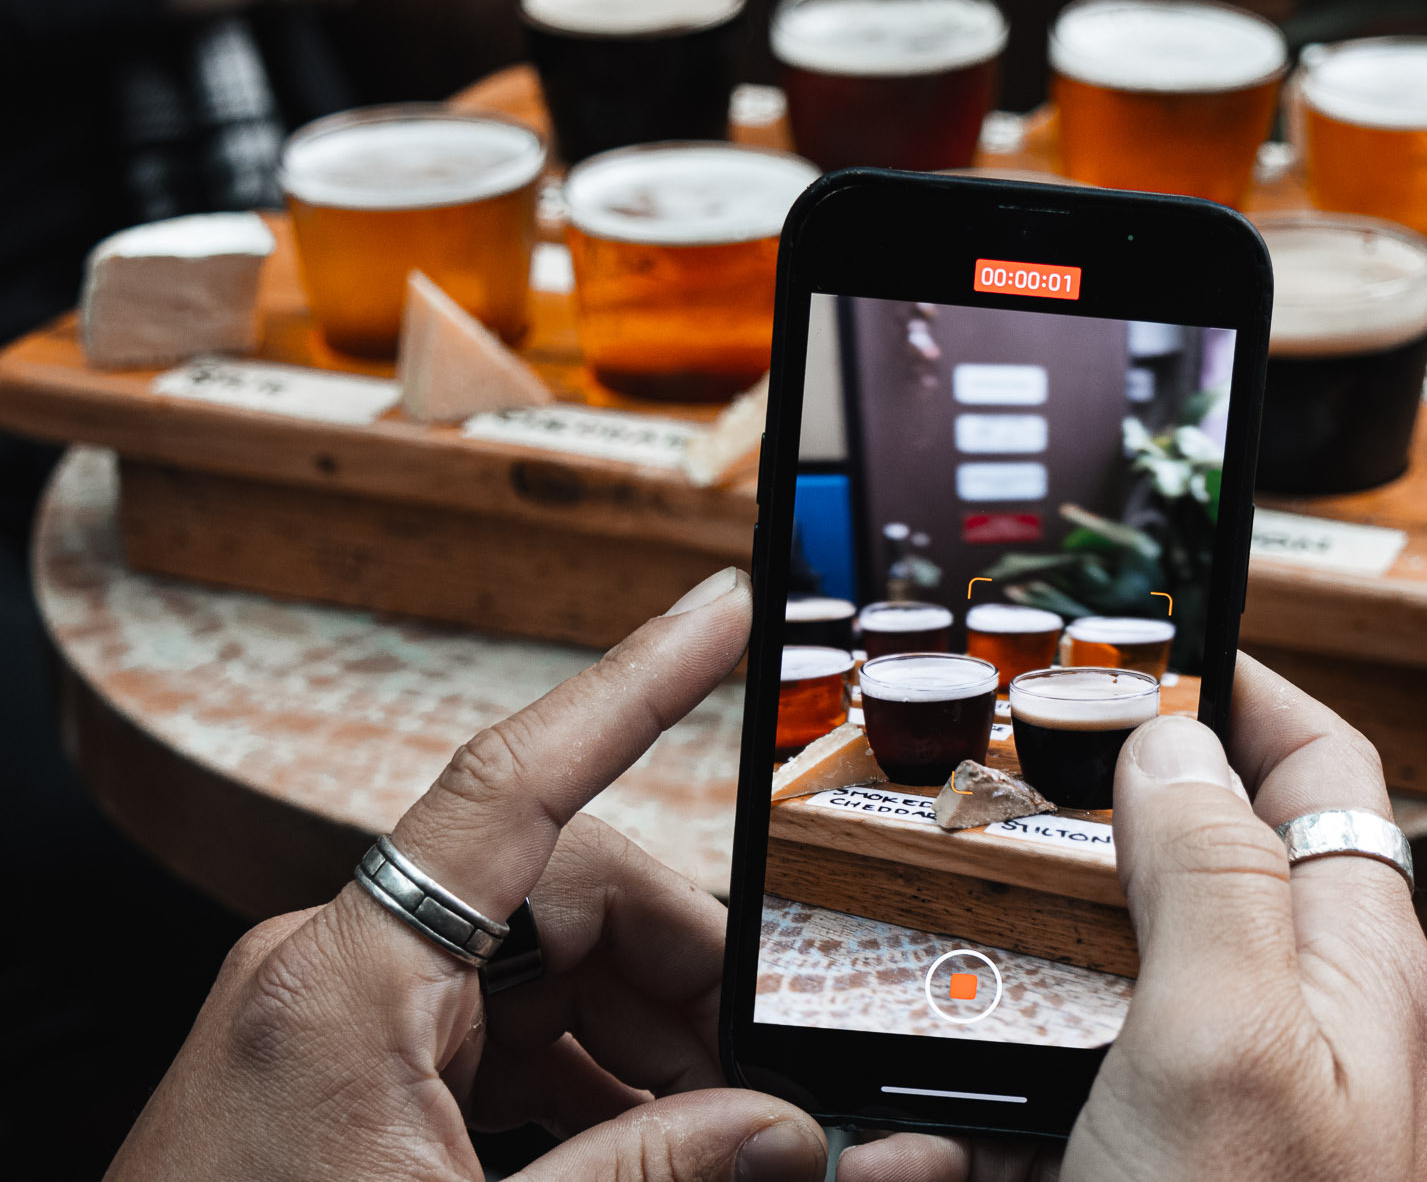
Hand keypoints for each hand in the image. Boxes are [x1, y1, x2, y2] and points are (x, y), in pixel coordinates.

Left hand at [106, 568, 828, 1181]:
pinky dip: (586, 1079)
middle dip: (689, 975)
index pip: (511, 784)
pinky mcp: (352, 1070)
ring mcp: (343, 1019)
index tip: (719, 613)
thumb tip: (776, 1130)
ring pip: (548, 968)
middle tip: (775, 1074)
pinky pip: (502, 1031)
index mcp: (342, 987)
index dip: (633, 685)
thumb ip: (638, 1174)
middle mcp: (338, 971)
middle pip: (564, 895)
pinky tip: (643, 1142)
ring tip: (724, 1131)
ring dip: (649, 1042)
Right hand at [840, 655, 1426, 1180]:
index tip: (1129, 634)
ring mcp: (1193, 1096)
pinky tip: (909, 1099)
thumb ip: (1218, 876)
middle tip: (973, 770)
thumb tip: (1178, 739)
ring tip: (907, 915)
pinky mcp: (1119, 1160)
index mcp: (1347, 962)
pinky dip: (966, 1070)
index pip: (1317, 767)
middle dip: (1080, 808)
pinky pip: (1031, 1079)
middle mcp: (1278, 1016)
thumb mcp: (1238, 1046)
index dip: (1238, 686)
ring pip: (1088, 964)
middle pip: (1183, 852)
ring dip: (1001, 942)